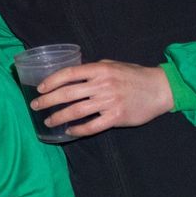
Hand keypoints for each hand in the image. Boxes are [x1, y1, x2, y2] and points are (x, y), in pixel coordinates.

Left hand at [32, 60, 172, 137]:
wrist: (160, 89)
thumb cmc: (134, 75)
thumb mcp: (113, 65)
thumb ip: (93, 69)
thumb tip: (71, 74)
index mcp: (100, 70)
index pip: (69, 74)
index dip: (51, 81)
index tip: (40, 89)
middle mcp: (103, 85)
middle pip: (67, 94)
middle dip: (47, 101)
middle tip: (35, 106)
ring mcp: (109, 102)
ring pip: (76, 111)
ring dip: (59, 117)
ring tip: (48, 121)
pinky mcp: (117, 117)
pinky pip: (92, 125)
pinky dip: (79, 129)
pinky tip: (69, 131)